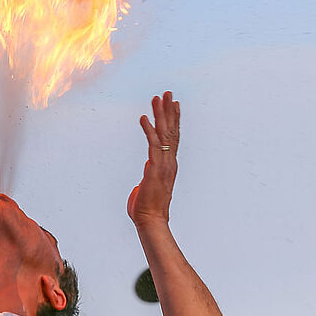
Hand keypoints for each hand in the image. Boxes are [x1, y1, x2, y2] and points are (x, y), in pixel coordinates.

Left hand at [128, 90, 179, 227]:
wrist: (150, 221)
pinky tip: (143, 117)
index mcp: (168, 166)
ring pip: (164, 134)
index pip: (173, 139)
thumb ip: (146, 182)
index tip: (174, 105)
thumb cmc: (146, 209)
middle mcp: (169, 162)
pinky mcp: (154, 168)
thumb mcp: (146, 190)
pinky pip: (152, 144)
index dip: (174, 121)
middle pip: (172, 131)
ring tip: (159, 97)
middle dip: (170, 111)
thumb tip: (142, 183)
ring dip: (161, 114)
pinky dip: (148, 129)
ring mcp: (163, 164)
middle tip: (168, 93)